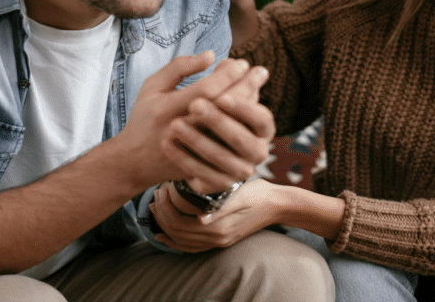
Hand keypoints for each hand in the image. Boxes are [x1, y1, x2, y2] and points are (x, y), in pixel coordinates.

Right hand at [119, 52, 273, 191]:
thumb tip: (211, 55)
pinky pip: (228, 144)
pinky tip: (250, 109)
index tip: (241, 63)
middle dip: (244, 86)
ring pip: (229, 127)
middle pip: (221, 108)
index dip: (227, 75)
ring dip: (247, 105)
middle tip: (259, 71)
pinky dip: (241, 125)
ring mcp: (192, 149)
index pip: (205, 90)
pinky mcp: (201, 162)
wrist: (135, 161)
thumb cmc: (145, 118)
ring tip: (257, 87)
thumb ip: (179, 68)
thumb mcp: (152, 87)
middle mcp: (180, 129)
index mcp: (166, 109)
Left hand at [150, 179, 281, 252]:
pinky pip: (191, 246)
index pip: (179, 224)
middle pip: (176, 234)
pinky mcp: (220, 240)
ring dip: (164, 226)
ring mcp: (218, 242)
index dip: (165, 208)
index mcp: (219, 228)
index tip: (160, 190)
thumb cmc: (260, 194)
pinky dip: (175, 240)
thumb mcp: (240, 195)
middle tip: (155, 195)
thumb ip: (220, 208)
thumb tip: (199, 217)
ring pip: (181, 242)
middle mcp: (216, 239)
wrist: (279, 204)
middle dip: (161, 215)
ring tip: (155, 208)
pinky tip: (166, 231)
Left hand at [178, 58, 273, 194]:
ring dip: (198, 141)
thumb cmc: (200, 113)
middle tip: (194, 106)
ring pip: (221, 159)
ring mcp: (239, 170)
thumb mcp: (209, 93)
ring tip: (175, 125)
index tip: (220, 96)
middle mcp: (257, 149)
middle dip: (218, 122)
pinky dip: (184, 159)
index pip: (261, 118)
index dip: (243, 107)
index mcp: (261, 126)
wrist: (185, 154)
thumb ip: (213, 75)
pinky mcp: (219, 184)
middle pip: (241, 139)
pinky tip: (167, 144)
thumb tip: (210, 56)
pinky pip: (203, 175)